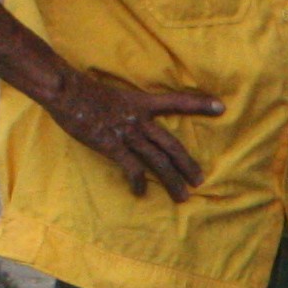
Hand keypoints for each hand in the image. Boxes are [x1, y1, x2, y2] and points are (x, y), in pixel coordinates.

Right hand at [48, 72, 221, 196]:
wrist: (66, 91)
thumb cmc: (84, 92)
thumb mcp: (113, 95)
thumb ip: (125, 109)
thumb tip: (129, 119)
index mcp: (142, 103)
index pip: (177, 101)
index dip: (199, 104)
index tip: (221, 106)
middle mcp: (140, 119)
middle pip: (172, 144)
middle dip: (187, 164)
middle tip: (200, 180)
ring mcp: (127, 133)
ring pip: (158, 160)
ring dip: (172, 180)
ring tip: (182, 196)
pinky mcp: (112, 145)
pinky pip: (131, 168)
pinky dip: (138, 182)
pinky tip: (141, 193)